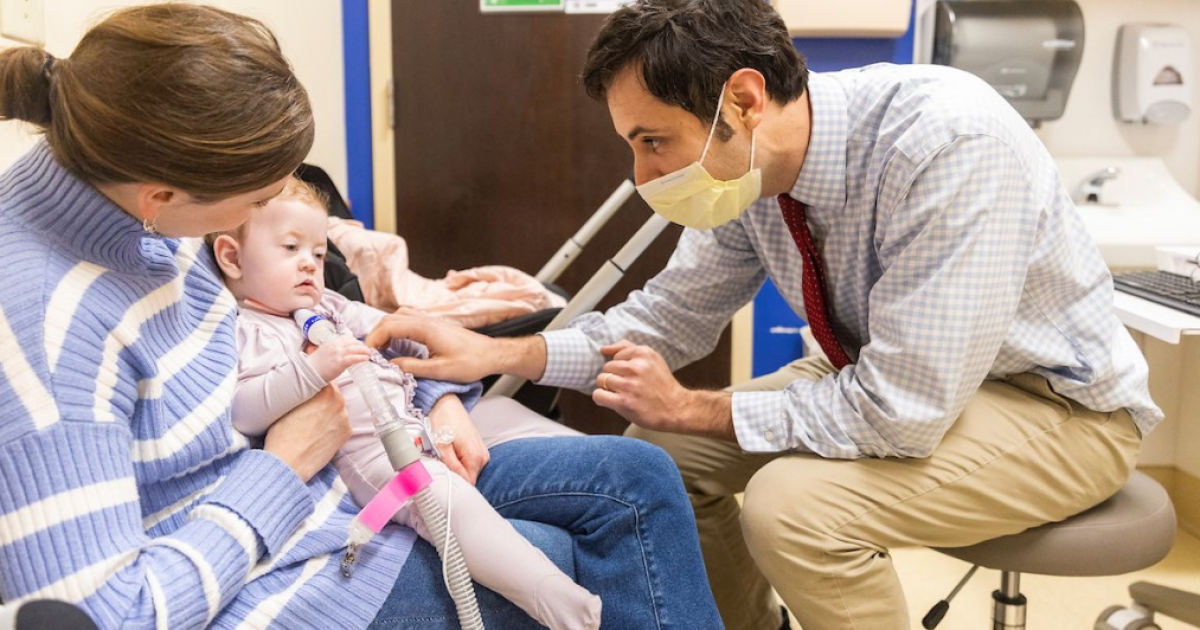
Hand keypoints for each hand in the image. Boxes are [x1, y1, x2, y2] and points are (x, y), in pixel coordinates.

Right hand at [264, 384, 351, 481]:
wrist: (288, 462)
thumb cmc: (282, 434)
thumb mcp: (287, 404)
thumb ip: (301, 392)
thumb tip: (303, 387)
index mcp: (323, 389)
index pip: (324, 378)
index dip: (316, 383)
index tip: (310, 389)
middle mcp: (338, 400)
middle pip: (332, 393)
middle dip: (323, 398)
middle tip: (309, 409)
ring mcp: (345, 417)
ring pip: (337, 408)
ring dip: (329, 412)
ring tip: (313, 424)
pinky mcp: (347, 432)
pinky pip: (341, 423)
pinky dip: (333, 426)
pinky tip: (319, 433)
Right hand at [307, 335, 370, 381]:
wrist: (308, 372)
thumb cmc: (315, 365)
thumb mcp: (323, 352)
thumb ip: (331, 350)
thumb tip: (338, 352)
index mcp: (331, 342)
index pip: (346, 337)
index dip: (355, 341)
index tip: (359, 344)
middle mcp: (335, 346)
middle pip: (352, 342)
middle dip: (361, 345)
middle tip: (366, 349)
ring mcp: (337, 354)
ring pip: (355, 349)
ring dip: (364, 351)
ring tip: (369, 354)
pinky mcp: (339, 363)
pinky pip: (353, 358)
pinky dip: (361, 357)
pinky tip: (366, 359)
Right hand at [365, 313, 543, 381]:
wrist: (492, 354)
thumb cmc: (471, 362)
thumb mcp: (440, 371)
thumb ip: (413, 367)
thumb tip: (390, 365)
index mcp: (425, 328)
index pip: (389, 326)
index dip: (374, 340)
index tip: (367, 355)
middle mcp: (425, 320)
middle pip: (390, 319)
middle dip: (375, 334)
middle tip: (369, 353)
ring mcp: (429, 320)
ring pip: (398, 318)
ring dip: (385, 330)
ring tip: (380, 349)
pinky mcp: (433, 325)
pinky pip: (408, 321)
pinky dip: (396, 330)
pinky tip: (396, 345)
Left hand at [428, 395, 488, 484]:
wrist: (447, 404)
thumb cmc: (443, 421)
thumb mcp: (442, 446)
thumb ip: (451, 466)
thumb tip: (457, 483)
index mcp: (475, 458)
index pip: (469, 484)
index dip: (455, 484)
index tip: (443, 479)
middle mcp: (483, 457)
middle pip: (469, 479)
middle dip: (454, 475)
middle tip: (440, 464)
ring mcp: (482, 453)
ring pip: (468, 471)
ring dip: (455, 468)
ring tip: (444, 455)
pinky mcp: (478, 449)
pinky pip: (469, 463)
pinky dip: (458, 461)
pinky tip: (450, 452)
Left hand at [593, 341, 735, 440]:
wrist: (676, 408)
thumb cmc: (661, 384)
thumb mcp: (652, 359)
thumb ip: (628, 349)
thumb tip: (603, 349)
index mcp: (643, 353)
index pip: (615, 356)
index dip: (620, 367)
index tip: (632, 376)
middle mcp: (636, 367)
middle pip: (606, 368)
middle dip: (613, 377)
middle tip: (627, 387)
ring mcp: (629, 385)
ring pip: (601, 380)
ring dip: (607, 388)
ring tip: (621, 394)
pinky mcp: (624, 402)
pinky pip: (598, 395)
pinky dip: (601, 399)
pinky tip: (613, 401)